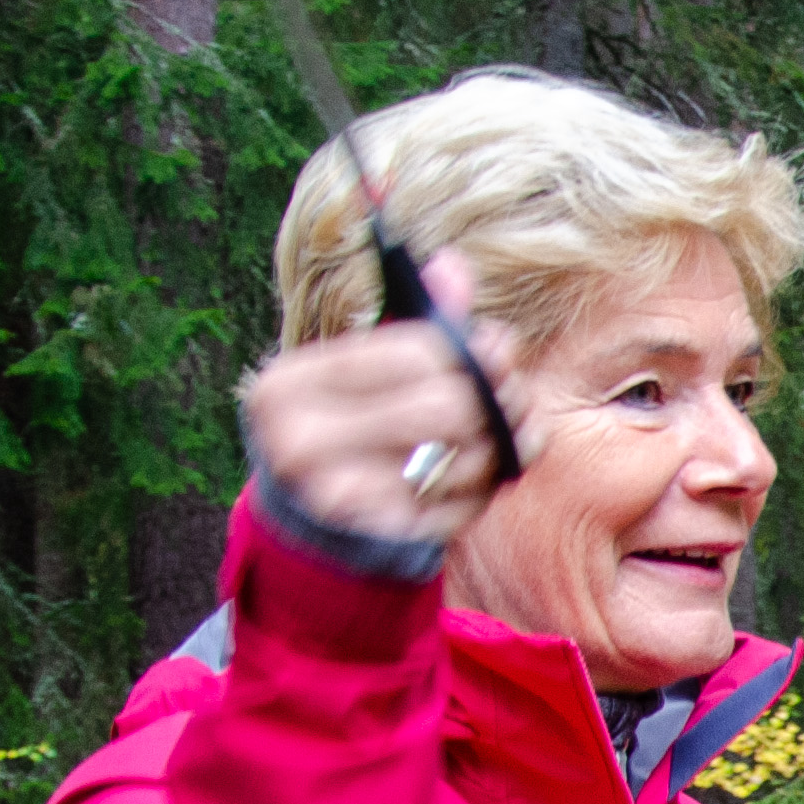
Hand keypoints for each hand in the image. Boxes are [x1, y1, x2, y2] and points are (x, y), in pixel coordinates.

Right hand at [235, 247, 518, 537]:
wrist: (312, 533)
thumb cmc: (348, 434)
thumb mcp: (364, 374)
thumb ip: (413, 323)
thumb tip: (452, 265)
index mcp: (287, 386)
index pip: (418, 350)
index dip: (470, 351)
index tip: (496, 354)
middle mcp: (298, 441)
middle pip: (450, 405)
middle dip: (498, 400)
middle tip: (517, 398)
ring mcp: (337, 497)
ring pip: (467, 456)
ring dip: (500, 447)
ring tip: (505, 438)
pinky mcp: (380, 539)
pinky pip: (466, 505)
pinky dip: (485, 490)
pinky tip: (481, 479)